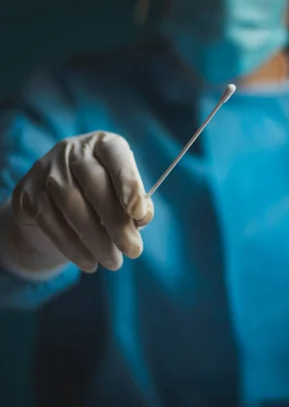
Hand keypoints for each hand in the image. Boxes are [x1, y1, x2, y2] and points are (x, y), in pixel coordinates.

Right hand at [10, 132, 153, 273]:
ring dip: (96, 239)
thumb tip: (142, 216)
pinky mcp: (28, 193)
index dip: (129, 181)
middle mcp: (72, 150)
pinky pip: (51, 222)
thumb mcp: (120, 193)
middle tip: (133, 250)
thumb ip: (134, 202)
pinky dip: (73, 247)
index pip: (115, 153)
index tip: (140, 212)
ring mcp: (46, 169)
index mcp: (102, 144)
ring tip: (114, 261)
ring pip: (71, 204)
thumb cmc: (100, 195)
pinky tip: (89, 262)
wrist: (53, 202)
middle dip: (116, 221)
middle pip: (94, 183)